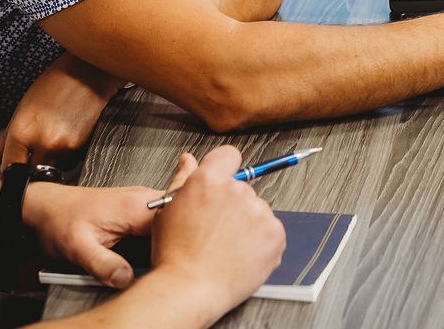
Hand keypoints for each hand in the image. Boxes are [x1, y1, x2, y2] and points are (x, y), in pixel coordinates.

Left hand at [0, 51, 124, 167]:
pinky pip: (70, 160)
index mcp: (22, 132)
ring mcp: (63, 146)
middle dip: (32, 165)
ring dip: (53, 160)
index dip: (10, 169)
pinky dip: (68, 154)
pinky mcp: (81, 147)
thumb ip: (7, 138)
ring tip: (57, 136)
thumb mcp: (23, 107)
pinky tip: (70, 133)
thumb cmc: (55, 84)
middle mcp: (41, 142)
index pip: (10, 167)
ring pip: (54, 168)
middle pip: (32, 173)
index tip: (14, 166)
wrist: (88, 72)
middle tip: (37, 150)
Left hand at [24, 173, 167, 289]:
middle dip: (180, 239)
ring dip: (172, 237)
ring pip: (171, 219)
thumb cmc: (59, 219)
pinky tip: (157, 249)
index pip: (177, 221)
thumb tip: (126, 279)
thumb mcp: (78, 247)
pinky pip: (160, 220)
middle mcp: (142, 199)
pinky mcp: (137, 209)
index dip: (181, 243)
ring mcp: (141, 202)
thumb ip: (103, 264)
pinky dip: (163, 234)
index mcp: (134, 206)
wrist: (45, 206)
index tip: (177, 261)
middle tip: (172, 262)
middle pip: (179, 219)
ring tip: (166, 257)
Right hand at [147, 146, 285, 316]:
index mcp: (209, 180)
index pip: (229, 155)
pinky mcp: (275, 233)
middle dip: (233, 205)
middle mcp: (237, 191)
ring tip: (227, 246)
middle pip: (243, 188)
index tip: (222, 183)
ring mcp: (259, 212)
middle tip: (217, 229)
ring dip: (248, 223)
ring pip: (257, 210)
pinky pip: (271, 230)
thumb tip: (189, 160)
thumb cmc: (175, 255)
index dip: (224, 168)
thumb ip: (184, 181)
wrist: (189, 288)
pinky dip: (261, 241)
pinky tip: (241, 254)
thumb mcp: (167, 211)